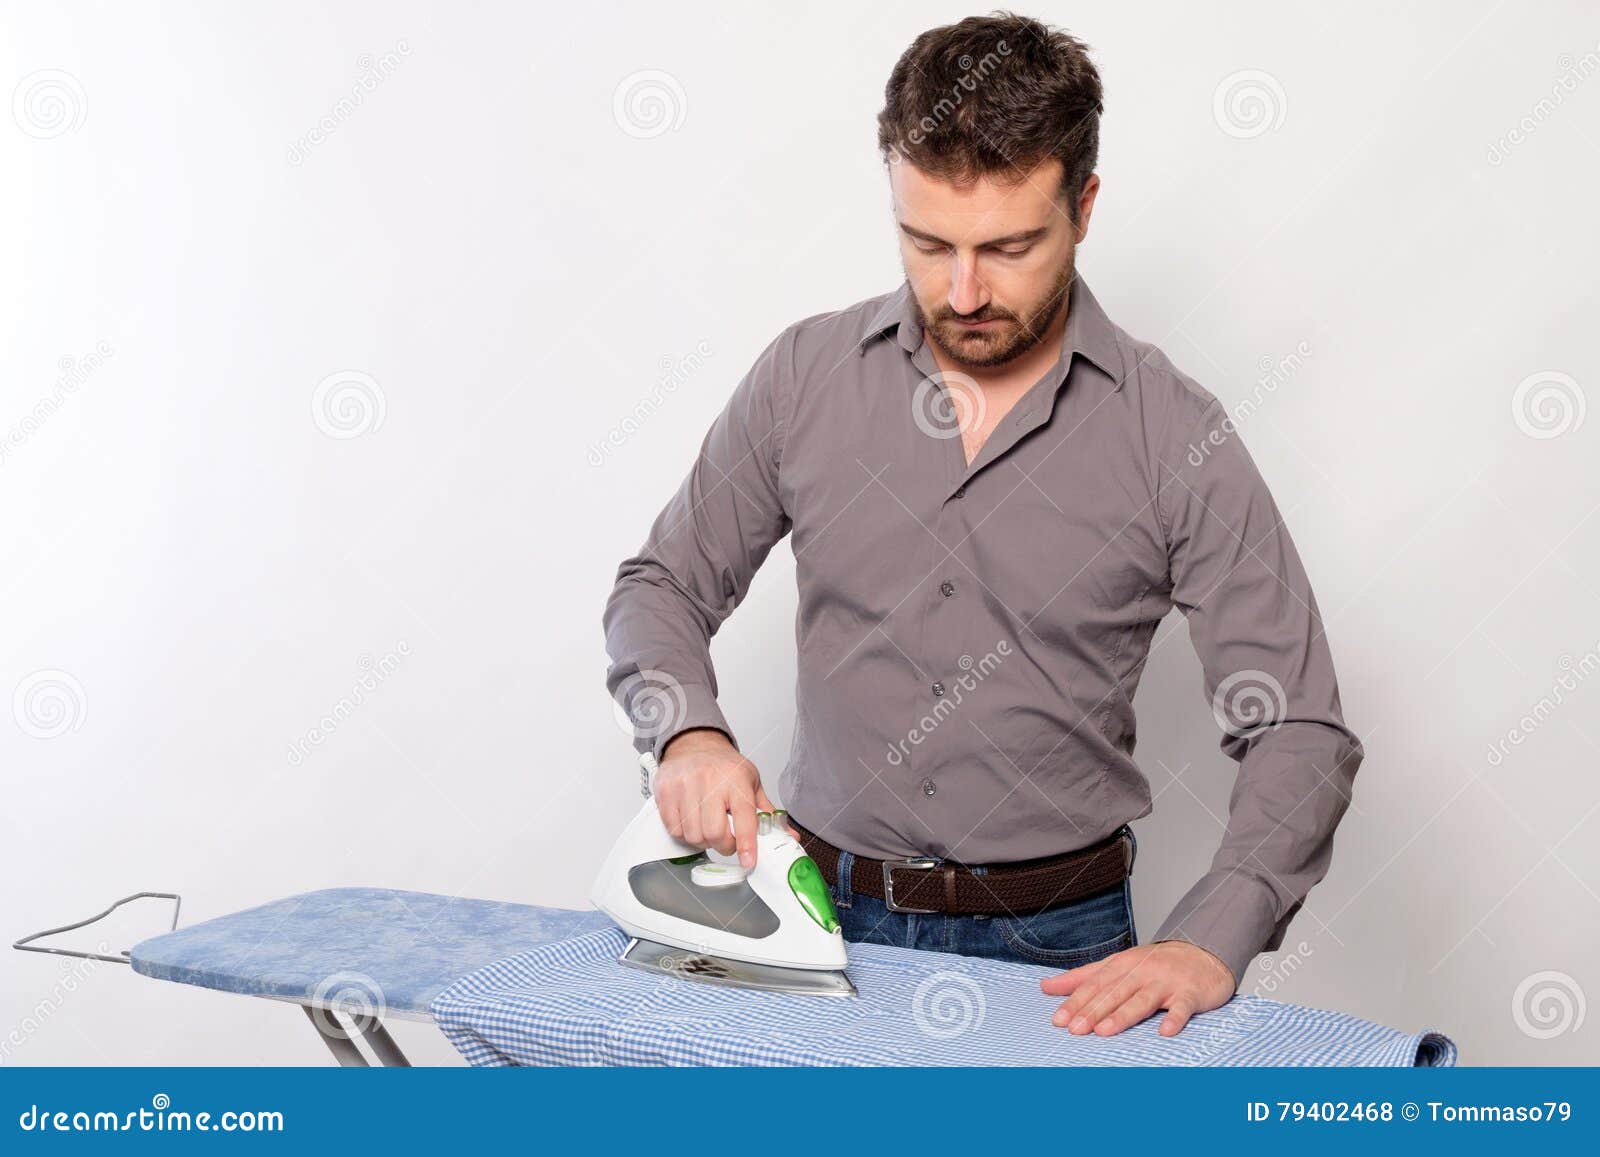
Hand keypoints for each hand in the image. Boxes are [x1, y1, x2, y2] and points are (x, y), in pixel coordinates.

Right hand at [655, 729, 779, 868]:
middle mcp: (710, 781)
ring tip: (708, 829)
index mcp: (736, 780)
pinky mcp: (666, 791)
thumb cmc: (724, 766)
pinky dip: (684, 833)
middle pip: (714, 832)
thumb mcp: (751, 782)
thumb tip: (788, 835)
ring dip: (703, 841)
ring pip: (693, 834)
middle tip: (727, 841)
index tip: (748, 861)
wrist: (695, 744)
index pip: (744, 818)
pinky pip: (674, 828)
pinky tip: (692, 823)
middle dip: (723, 845)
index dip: (746, 844)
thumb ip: (767, 811)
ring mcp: (685, 785)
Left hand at [1039, 940, 1235, 1037]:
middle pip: (1114, 992)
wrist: (1203, 953)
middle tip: (1075, 1029)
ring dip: (1123, 1015)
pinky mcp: (1191, 993)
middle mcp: (1142, 971)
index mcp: (1122, 964)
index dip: (1076, 1001)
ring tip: (1105, 1031)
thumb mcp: (1117, 965)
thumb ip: (1083, 977)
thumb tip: (1046, 986)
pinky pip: (1183, 1007)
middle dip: (1093, 1011)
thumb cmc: (1155, 964)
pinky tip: (1165, 1032)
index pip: (1095, 984)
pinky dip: (1175, 1019)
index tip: (1059, 1019)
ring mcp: (1167, 982)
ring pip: (1143, 1000)